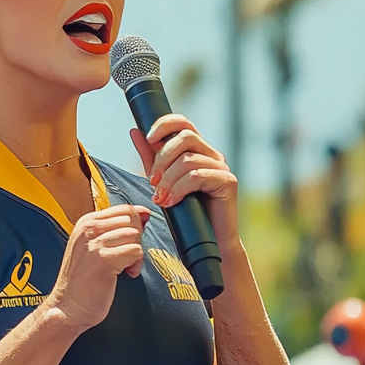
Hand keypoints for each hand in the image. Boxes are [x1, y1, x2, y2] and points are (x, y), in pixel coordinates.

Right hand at [46, 204, 151, 330]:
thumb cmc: (83, 281)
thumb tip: (144, 212)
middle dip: (136, 239)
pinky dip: (135, 265)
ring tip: (123, 268)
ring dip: (136, 254)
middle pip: (132, 219)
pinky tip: (124, 274)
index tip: (128, 243)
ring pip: (135, 235)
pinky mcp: (104, 260)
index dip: (135, 225)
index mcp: (86, 222)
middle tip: (126, 257)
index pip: (124, 208)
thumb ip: (117, 229)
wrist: (67, 308)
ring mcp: (94, 243)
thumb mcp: (95, 247)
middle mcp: (88, 229)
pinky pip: (135, 251)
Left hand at [131, 113, 239, 245]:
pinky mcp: (228, 181)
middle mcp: (212, 154)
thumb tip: (135, 131)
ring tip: (161, 198)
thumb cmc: (185, 213)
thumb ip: (150, 156)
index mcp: (198, 150)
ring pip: (188, 159)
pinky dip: (179, 189)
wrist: (207, 242)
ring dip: (168, 179)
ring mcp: (222, 167)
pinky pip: (197, 176)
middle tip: (152, 181)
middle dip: (162, 158)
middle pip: (185, 137)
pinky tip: (172, 202)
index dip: (165, 124)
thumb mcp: (162, 180)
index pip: (183, 122)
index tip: (149, 138)